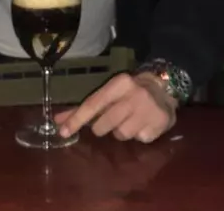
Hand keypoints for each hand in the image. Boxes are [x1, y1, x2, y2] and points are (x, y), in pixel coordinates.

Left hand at [55, 73, 178, 143]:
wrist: (165, 88)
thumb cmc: (129, 92)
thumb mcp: (109, 93)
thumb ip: (84, 107)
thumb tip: (58, 120)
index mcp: (119, 84)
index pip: (92, 104)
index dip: (76, 119)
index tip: (62, 131)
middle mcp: (133, 95)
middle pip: (103, 125)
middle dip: (102, 127)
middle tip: (112, 119)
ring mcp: (148, 110)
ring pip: (120, 135)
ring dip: (121, 131)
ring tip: (130, 120)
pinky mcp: (159, 123)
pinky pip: (138, 139)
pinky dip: (138, 135)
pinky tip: (143, 124)